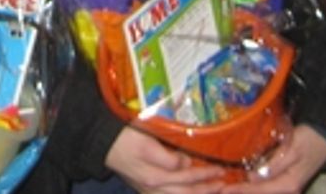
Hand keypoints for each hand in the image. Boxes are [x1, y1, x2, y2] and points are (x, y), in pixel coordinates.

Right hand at [105, 126, 225, 193]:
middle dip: (207, 188)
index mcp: (155, 177)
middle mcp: (154, 188)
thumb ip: (167, 157)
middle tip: (223, 182)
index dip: (204, 173)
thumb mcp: (146, 142)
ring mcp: (150, 191)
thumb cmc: (125, 138)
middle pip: (186, 192)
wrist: (103, 144)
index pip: (186, 177)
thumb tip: (186, 163)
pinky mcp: (147, 190)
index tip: (219, 168)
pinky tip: (192, 193)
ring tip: (214, 190)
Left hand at [220, 124, 325, 193]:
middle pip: (260, 193)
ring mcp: (286, 185)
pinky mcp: (284, 179)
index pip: (260, 190)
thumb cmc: (308, 140)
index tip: (224, 190)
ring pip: (262, 190)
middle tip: (220, 189)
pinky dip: (253, 185)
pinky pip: (266, 185)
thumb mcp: (291, 150)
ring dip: (246, 189)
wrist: (324, 138)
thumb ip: (273, 166)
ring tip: (227, 186)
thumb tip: (253, 179)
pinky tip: (241, 181)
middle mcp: (287, 189)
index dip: (241, 190)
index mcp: (288, 184)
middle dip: (241, 191)